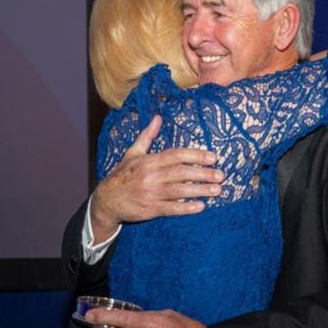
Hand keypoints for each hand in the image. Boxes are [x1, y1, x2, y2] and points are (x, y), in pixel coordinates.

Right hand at [90, 115, 223, 240]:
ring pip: (179, 191)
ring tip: (217, 190)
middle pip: (181, 173)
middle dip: (203, 173)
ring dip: (200, 191)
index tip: (213, 157)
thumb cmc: (122, 175)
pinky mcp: (150, 210)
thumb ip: (147, 136)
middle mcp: (150, 176)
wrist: (106, 200)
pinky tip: (201, 207)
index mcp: (148, 161)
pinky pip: (171, 209)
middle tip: (221, 175)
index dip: (195, 155)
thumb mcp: (132, 153)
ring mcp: (150, 193)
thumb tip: (157, 118)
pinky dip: (186, 208)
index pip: (176, 155)